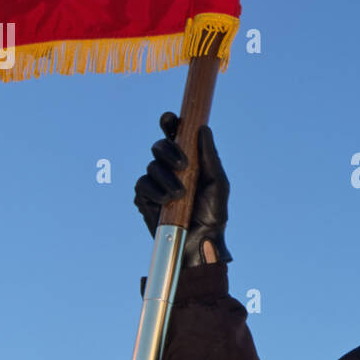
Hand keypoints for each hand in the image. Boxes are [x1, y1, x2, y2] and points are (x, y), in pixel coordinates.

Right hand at [133, 112, 232, 266]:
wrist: (201, 241)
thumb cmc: (213, 214)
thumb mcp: (217, 183)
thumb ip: (210, 156)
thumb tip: (203, 128)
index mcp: (187, 160)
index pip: (174, 135)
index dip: (169, 123)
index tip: (170, 119)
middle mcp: (169, 168)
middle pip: (158, 146)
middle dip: (169, 151)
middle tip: (183, 164)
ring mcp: (155, 183)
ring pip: (151, 166)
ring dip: (167, 179)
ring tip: (181, 195)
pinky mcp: (144, 198)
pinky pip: (143, 185)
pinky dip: (155, 191)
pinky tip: (167, 201)